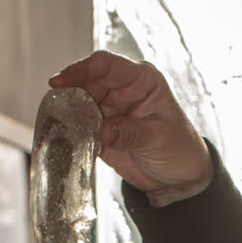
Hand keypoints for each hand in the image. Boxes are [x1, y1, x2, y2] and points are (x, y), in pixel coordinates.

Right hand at [49, 50, 213, 204]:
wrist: (180, 178)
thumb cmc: (180, 150)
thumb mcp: (158, 139)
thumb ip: (128, 133)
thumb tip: (101, 130)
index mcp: (141, 80)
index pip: (105, 65)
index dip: (81, 70)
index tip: (61, 81)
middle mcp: (122, 90)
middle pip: (87, 82)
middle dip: (72, 95)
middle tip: (61, 111)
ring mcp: (110, 110)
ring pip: (79, 104)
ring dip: (71, 115)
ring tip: (69, 128)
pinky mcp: (101, 130)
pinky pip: (80, 127)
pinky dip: (73, 132)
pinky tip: (71, 139)